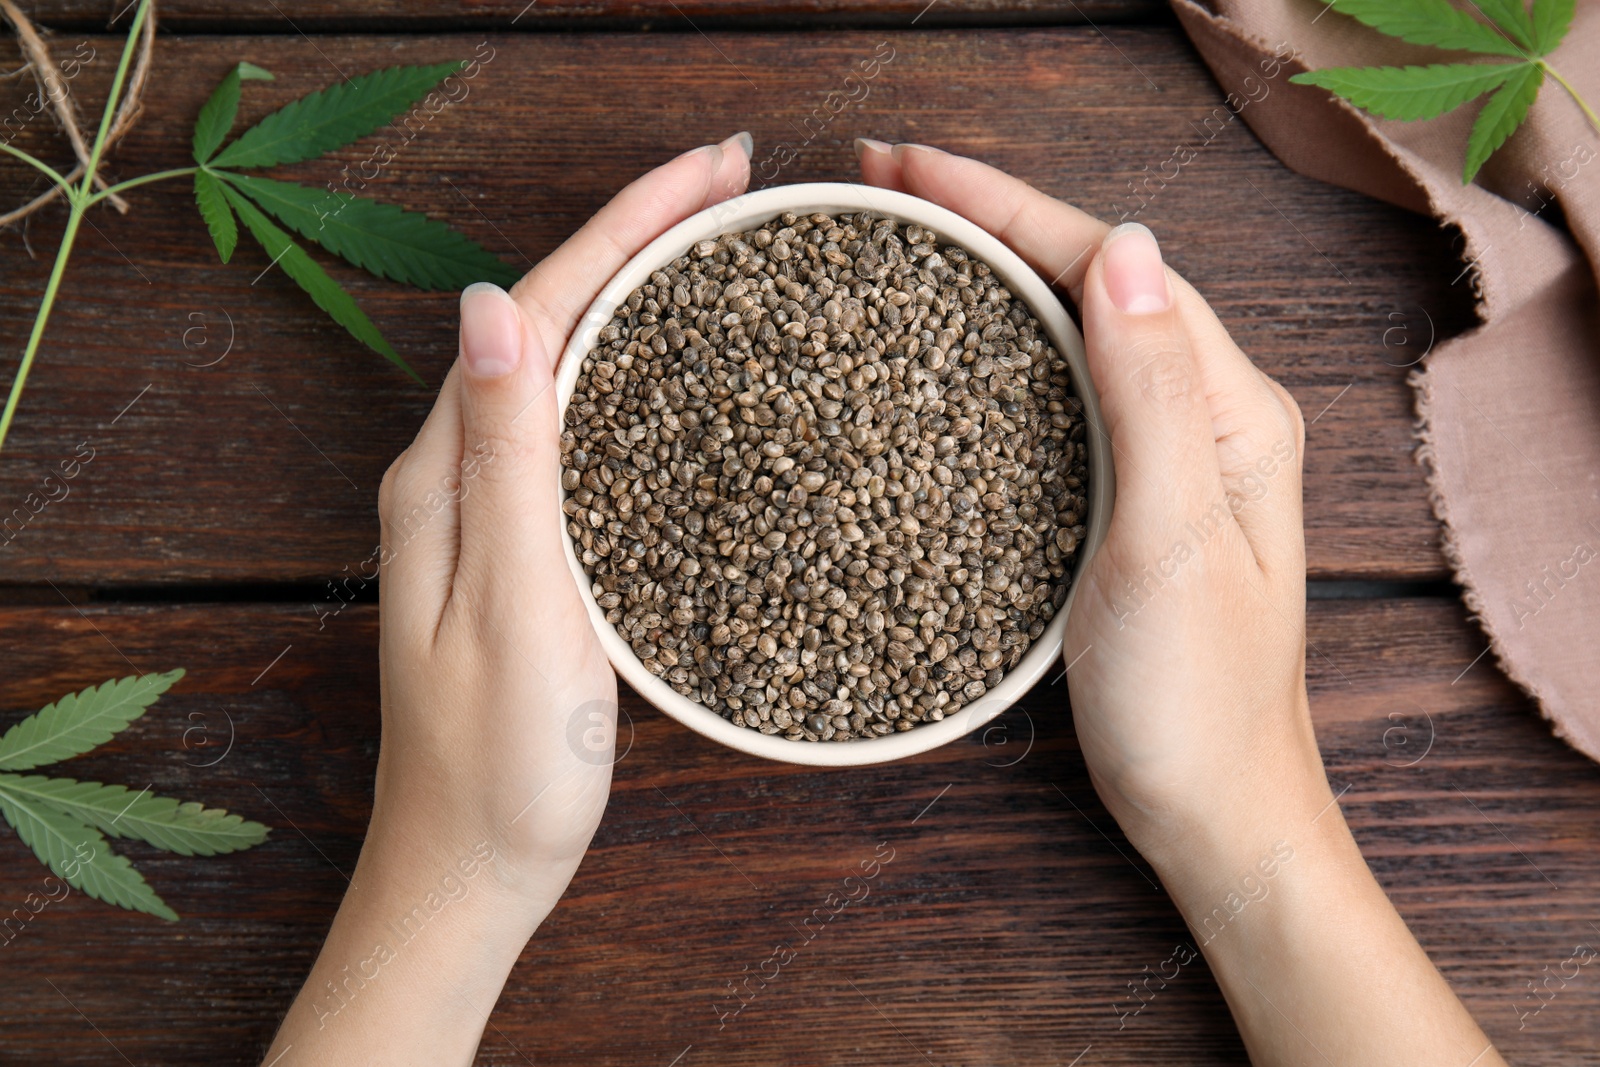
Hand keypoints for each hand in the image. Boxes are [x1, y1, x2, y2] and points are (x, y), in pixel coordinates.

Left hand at [265, 133, 753, 1066]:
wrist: (467, 875)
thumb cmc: (496, 764)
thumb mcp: (510, 604)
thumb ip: (505, 458)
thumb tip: (493, 304)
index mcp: (447, 474)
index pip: (540, 307)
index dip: (625, 223)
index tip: (716, 168)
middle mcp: (456, 475)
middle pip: (550, 316)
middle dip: (636, 234)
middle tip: (733, 184)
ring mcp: (487, 512)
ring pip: (565, 365)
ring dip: (635, 291)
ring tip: (715, 244)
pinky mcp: (521, 550)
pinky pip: (577, 428)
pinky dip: (631, 374)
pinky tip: (676, 374)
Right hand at [859, 141, 1501, 1066]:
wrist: (1214, 814)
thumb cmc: (1198, 704)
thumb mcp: (1172, 545)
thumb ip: (1153, 394)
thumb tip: (1124, 244)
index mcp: (1231, 409)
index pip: (1111, 264)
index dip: (1007, 204)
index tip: (907, 169)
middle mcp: (1205, 414)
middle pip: (1092, 277)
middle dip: (990, 216)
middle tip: (884, 185)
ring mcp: (1167, 454)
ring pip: (1073, 328)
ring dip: (992, 269)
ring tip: (906, 236)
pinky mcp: (1126, 496)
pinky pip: (1062, 391)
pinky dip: (1001, 349)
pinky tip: (951, 346)